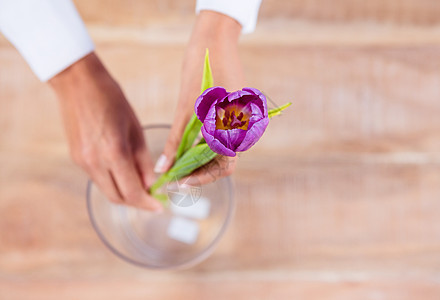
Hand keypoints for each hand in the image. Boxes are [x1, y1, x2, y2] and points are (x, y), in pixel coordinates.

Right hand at [49, 53, 162, 211]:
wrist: (77, 82)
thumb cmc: (112, 99)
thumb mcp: (135, 128)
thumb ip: (143, 160)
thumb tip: (151, 183)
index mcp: (113, 153)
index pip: (132, 192)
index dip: (148, 203)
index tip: (160, 207)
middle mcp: (94, 162)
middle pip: (117, 197)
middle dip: (137, 202)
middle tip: (152, 199)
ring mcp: (81, 161)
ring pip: (106, 189)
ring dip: (124, 193)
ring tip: (141, 185)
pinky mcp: (76, 157)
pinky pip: (97, 178)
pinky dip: (112, 181)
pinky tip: (124, 172)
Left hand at [153, 11, 242, 184]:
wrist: (214, 41)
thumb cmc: (201, 71)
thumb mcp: (186, 109)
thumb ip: (176, 141)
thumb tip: (163, 168)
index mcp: (238, 130)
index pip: (223, 167)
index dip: (201, 178)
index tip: (179, 182)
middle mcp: (242, 129)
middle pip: (221, 162)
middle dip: (197, 171)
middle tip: (174, 176)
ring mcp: (238, 122)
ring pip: (219, 150)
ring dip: (198, 159)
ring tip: (176, 163)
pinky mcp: (232, 114)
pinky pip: (219, 137)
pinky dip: (202, 144)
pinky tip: (186, 146)